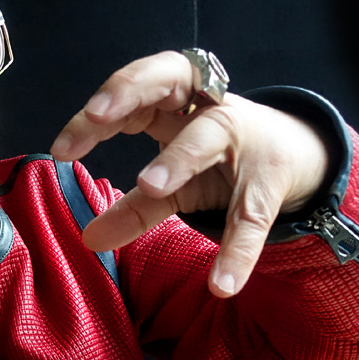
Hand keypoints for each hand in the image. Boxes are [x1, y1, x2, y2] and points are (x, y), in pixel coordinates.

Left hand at [50, 51, 328, 297]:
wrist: (297, 159)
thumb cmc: (219, 161)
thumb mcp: (172, 183)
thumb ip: (134, 207)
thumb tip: (88, 239)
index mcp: (178, 100)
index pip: (134, 88)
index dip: (100, 108)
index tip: (61, 147)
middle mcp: (209, 106)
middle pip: (171, 75)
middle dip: (131, 90)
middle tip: (99, 116)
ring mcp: (244, 141)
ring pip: (210, 134)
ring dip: (179, 156)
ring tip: (148, 184)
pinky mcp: (269, 184)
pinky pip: (251, 217)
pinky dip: (238, 250)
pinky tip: (222, 284)